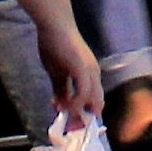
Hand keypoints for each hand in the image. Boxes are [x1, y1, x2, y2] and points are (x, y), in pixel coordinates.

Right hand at [34, 18, 105, 132]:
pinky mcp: (83, 69)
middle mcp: (94, 73)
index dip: (83, 112)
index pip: (93, 99)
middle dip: (83, 118)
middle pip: (97, 103)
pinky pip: (83, 94)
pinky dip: (75, 104)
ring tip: (62, 115)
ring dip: (78, 113)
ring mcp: (90, 71)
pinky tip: (62, 106)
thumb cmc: (54, 44)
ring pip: (93, 100)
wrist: (54, 24)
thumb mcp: (56, 71)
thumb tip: (60, 105)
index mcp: (89, 74)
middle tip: (68, 125)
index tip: (68, 119)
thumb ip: (60, 88)